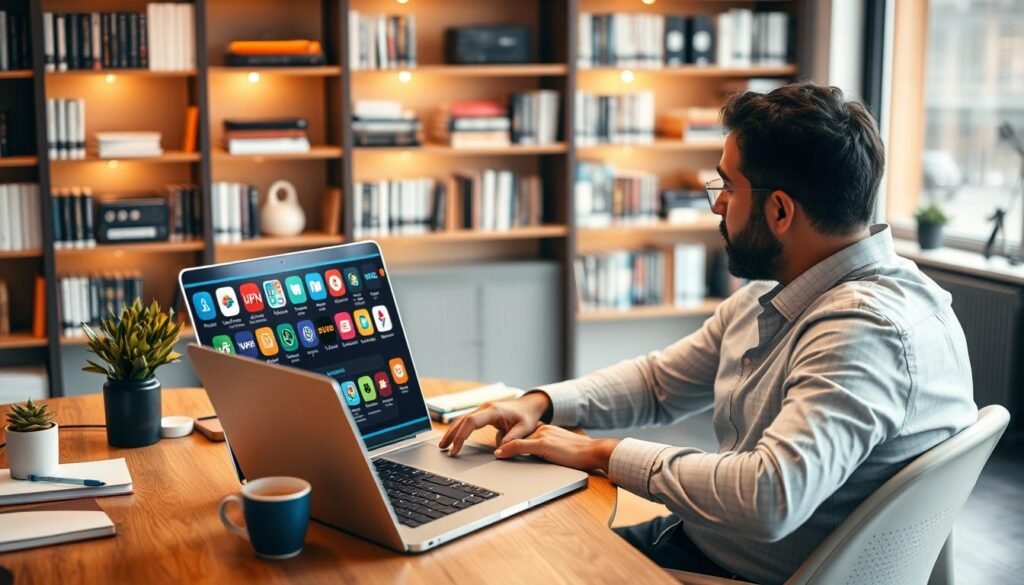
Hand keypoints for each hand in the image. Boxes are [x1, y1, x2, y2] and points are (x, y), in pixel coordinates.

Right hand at [439, 392, 551, 455]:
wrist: (530, 404)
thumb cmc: (527, 416)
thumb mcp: (524, 429)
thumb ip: (513, 440)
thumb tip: (499, 452)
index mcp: (493, 410)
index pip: (471, 422)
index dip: (461, 435)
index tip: (455, 448)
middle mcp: (485, 408)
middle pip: (462, 420)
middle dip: (452, 434)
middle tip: (444, 449)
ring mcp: (482, 409)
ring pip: (462, 419)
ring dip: (452, 431)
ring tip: (443, 445)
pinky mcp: (482, 413)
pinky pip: (466, 420)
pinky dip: (458, 428)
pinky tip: (453, 437)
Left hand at [494, 424, 620, 472]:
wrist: (594, 452)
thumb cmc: (579, 455)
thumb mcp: (556, 451)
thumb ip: (543, 451)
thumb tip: (528, 458)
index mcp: (545, 430)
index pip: (522, 434)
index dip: (509, 440)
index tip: (497, 445)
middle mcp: (542, 429)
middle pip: (516, 436)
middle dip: (501, 442)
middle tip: (489, 450)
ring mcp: (542, 435)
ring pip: (515, 440)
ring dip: (501, 447)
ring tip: (492, 454)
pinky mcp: (544, 443)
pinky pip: (520, 446)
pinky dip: (508, 450)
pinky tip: (499, 454)